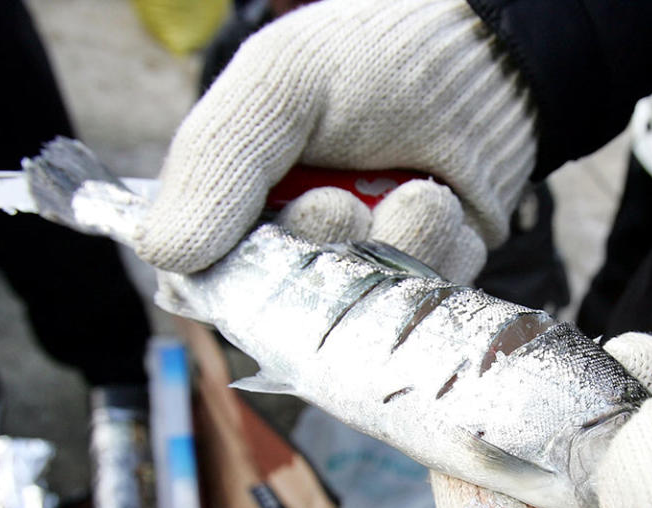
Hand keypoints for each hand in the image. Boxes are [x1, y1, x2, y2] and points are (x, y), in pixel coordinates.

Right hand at [135, 0, 535, 276]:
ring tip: (412, 187)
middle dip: (320, 249)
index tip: (267, 236)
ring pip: (357, 306)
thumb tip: (163, 256)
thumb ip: (218, 163)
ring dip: (389, 247)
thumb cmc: (377, 57)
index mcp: (239, 199)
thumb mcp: (282, 86)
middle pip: (283, 304)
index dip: (236, 272)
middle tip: (341, 199)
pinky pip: (419, 300)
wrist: (489, 59)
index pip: (205, 276)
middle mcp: (294, 241)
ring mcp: (359, 264)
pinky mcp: (419, 277)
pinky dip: (436, 251)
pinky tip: (441, 201)